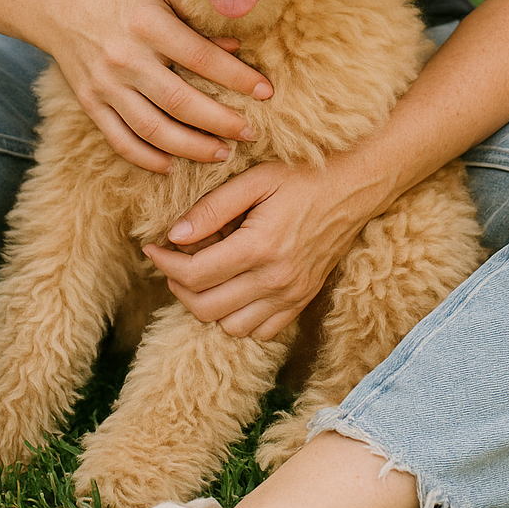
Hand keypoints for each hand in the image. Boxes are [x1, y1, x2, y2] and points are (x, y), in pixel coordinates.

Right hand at [46, 0, 272, 173]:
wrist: (58, 4)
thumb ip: (196, 13)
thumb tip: (235, 47)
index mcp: (149, 24)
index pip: (202, 58)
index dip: (238, 78)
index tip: (266, 92)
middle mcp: (127, 58)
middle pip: (181, 102)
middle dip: (222, 122)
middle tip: (251, 133)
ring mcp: (106, 85)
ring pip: (153, 129)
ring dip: (192, 147)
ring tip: (222, 154)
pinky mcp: (91, 104)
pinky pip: (120, 140)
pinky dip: (147, 159)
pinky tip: (173, 165)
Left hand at [143, 159, 377, 339]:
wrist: (355, 186)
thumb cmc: (303, 175)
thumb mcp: (256, 179)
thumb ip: (213, 208)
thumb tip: (174, 235)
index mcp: (261, 247)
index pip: (195, 274)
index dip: (164, 263)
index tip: (153, 247)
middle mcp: (277, 280)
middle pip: (206, 307)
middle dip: (178, 286)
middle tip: (172, 261)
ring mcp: (292, 296)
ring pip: (230, 327)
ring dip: (208, 305)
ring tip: (203, 273)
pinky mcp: (302, 302)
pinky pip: (260, 332)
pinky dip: (238, 318)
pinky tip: (233, 288)